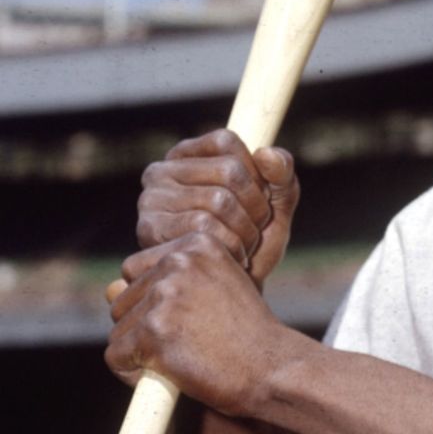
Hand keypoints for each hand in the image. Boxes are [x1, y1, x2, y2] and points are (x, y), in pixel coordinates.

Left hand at [105, 232, 309, 417]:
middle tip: (185, 340)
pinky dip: (134, 372)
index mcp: (198, 242)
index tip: (187, 316)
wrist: (270, 366)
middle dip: (142, 325)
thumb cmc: (246, 331)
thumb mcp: (214, 289)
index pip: (136, 267)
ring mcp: (165, 295)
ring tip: (182, 355)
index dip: (153, 299)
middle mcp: (179, 260)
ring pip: (118, 328)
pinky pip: (116, 356)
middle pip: (122, 297)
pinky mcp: (153, 331)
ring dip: (139, 350)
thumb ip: (165, 284)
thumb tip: (108, 288)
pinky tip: (169, 372)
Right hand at [136, 129, 299, 288]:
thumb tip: (266, 153)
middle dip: (257, 205)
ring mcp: (151, 199)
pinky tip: (231, 258)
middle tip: (257, 230)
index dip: (255, 171)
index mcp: (188, 155)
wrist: (235, 293)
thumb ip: (282, 174)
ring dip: (246, 229)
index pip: (226, 141)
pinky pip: (203, 227)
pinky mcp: (149, 229)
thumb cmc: (254, 241)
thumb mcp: (276, 203)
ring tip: (246, 246)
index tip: (261, 197)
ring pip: (219, 199)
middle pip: (229, 171)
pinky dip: (230, 244)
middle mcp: (161, 171)